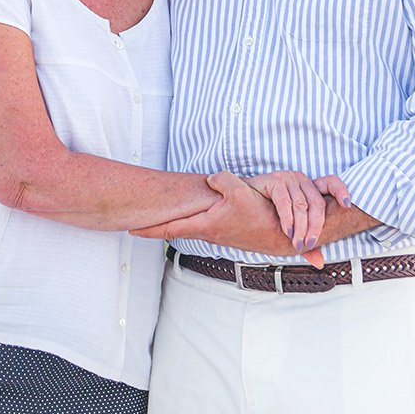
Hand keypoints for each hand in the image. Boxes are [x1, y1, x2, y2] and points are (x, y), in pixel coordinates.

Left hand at [134, 172, 326, 266]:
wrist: (284, 234)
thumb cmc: (263, 216)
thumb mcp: (241, 191)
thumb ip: (221, 180)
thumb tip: (210, 178)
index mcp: (206, 225)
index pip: (170, 229)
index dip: (150, 229)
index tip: (131, 229)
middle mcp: (208, 232)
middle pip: (175, 228)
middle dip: (155, 225)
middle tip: (134, 222)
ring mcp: (217, 233)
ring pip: (188, 225)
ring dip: (172, 223)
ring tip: (155, 218)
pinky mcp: (226, 230)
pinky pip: (202, 223)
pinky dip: (190, 220)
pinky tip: (189, 214)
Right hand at [249, 170, 351, 252]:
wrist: (243, 202)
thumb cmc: (268, 213)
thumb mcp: (292, 227)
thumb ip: (305, 239)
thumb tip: (319, 262)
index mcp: (310, 187)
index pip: (331, 182)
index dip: (341, 191)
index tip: (347, 205)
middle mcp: (301, 180)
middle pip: (317, 203)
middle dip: (315, 227)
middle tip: (309, 244)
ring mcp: (288, 178)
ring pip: (302, 205)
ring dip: (301, 228)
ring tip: (297, 243)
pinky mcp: (274, 180)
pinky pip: (285, 202)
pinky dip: (287, 219)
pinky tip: (287, 231)